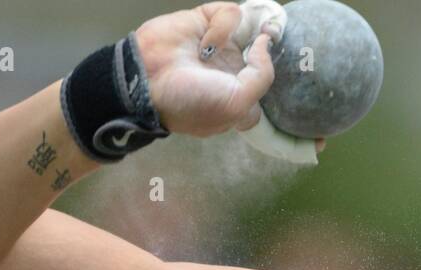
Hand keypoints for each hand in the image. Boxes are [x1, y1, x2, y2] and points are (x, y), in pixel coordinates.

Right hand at [133, 1, 287, 137]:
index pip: (266, 80)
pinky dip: (220, 26)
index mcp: (239, 96)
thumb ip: (263, 75)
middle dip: (265, 44)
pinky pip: (228, 13)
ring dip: (231, 38)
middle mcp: (230, 69)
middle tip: (268, 37)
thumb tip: (265, 43)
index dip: (272, 71)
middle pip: (261, 49)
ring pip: (247, 27)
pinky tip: (204, 42)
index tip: (272, 64)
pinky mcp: (204, 22)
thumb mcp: (238, 105)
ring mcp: (218, 45)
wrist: (148, 80)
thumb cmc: (193, 102)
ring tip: (209, 51)